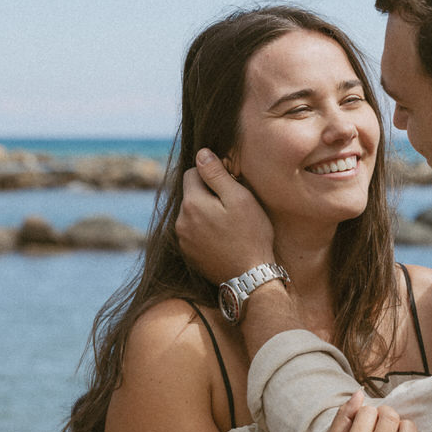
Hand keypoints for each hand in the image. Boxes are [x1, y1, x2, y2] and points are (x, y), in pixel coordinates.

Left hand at [176, 150, 275, 284]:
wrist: (250, 277)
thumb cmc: (250, 235)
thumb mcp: (239, 198)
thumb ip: (217, 174)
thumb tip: (202, 154)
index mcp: (192, 203)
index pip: (192, 172)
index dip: (212, 174)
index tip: (231, 186)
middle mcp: (180, 221)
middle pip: (191, 194)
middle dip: (208, 194)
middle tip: (233, 207)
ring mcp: (183, 240)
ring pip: (192, 213)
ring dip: (206, 213)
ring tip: (229, 225)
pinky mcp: (188, 254)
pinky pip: (193, 232)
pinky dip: (205, 231)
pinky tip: (223, 239)